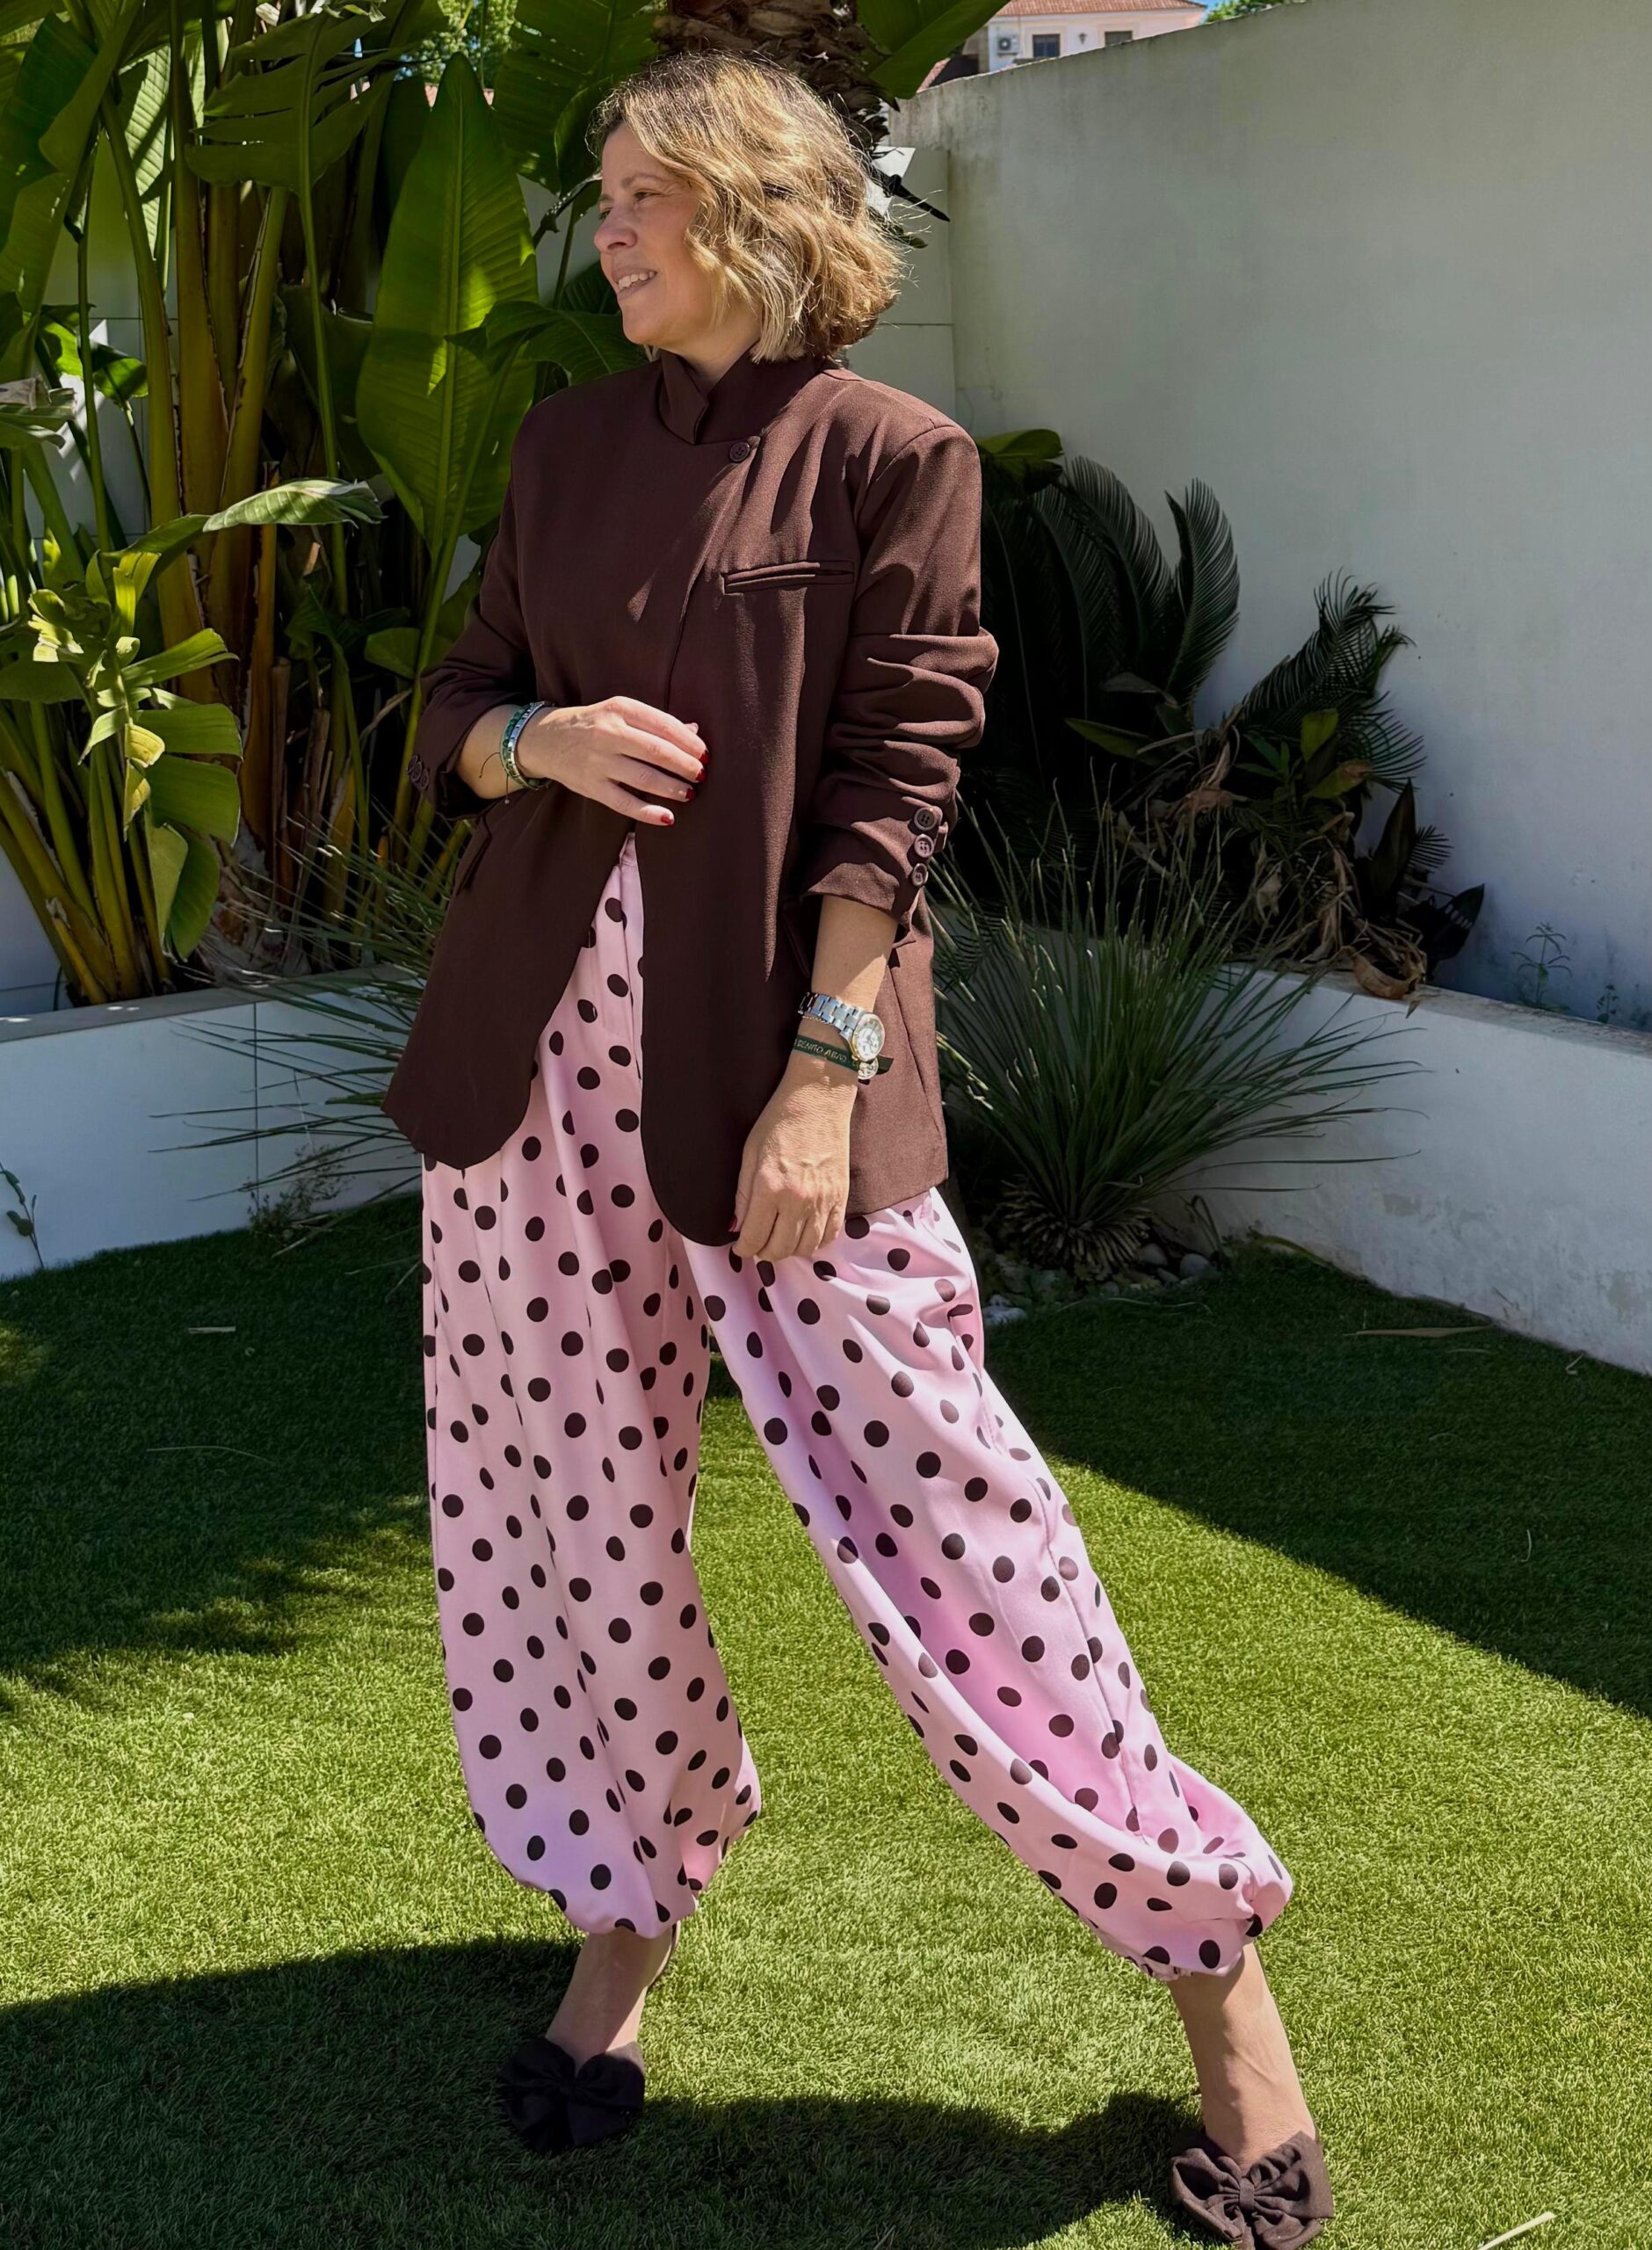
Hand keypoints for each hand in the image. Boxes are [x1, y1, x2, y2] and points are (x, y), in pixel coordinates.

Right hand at [520, 696, 704, 823]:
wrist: (545, 739)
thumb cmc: (593, 725)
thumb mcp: (621, 713)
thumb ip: (655, 722)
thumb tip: (694, 732)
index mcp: (620, 709)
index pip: (663, 724)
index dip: (688, 742)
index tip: (705, 754)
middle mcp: (608, 733)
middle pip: (656, 751)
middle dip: (685, 765)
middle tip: (701, 775)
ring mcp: (598, 761)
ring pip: (643, 777)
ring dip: (672, 788)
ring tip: (689, 793)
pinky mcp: (591, 786)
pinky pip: (624, 802)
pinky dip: (647, 812)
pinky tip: (668, 818)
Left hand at [728, 1054, 857, 1260]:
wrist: (819, 1099)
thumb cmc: (779, 1121)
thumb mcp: (750, 1154)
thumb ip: (742, 1195)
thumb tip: (735, 1227)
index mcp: (770, 1187)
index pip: (754, 1238)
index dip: (743, 1249)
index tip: (740, 1247)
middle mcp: (798, 1200)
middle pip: (780, 1249)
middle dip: (763, 1253)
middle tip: (757, 1244)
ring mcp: (823, 1200)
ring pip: (806, 1248)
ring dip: (789, 1251)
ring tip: (779, 1240)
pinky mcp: (841, 1197)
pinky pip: (830, 1235)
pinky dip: (815, 1243)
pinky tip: (804, 1234)